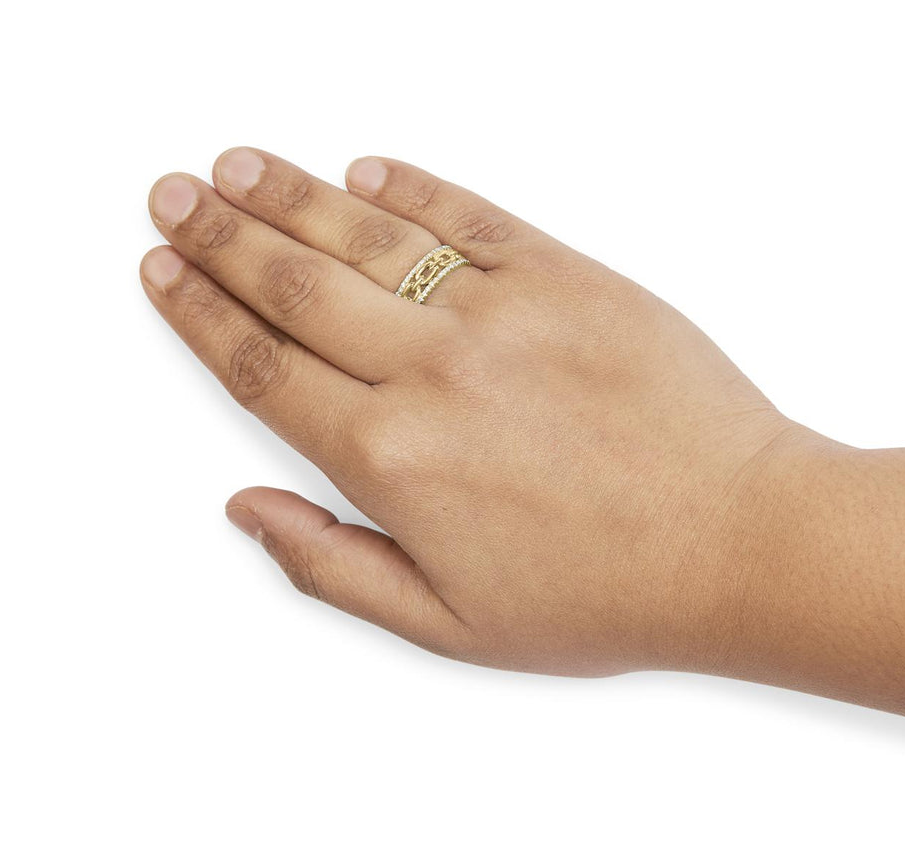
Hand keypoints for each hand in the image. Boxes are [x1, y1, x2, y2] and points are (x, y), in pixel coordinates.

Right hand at [140, 149, 822, 675]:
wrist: (742, 542)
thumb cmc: (608, 595)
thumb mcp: (449, 623)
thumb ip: (331, 566)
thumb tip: (247, 509)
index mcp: (391, 458)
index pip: (264, 366)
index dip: (201, 314)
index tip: (163, 273)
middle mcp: (431, 371)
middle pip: (295, 285)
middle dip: (220, 236)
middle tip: (173, 196)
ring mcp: (500, 313)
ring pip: (366, 236)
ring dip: (290, 196)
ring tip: (237, 167)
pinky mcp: (568, 276)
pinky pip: (468, 215)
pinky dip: (410, 189)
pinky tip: (364, 173)